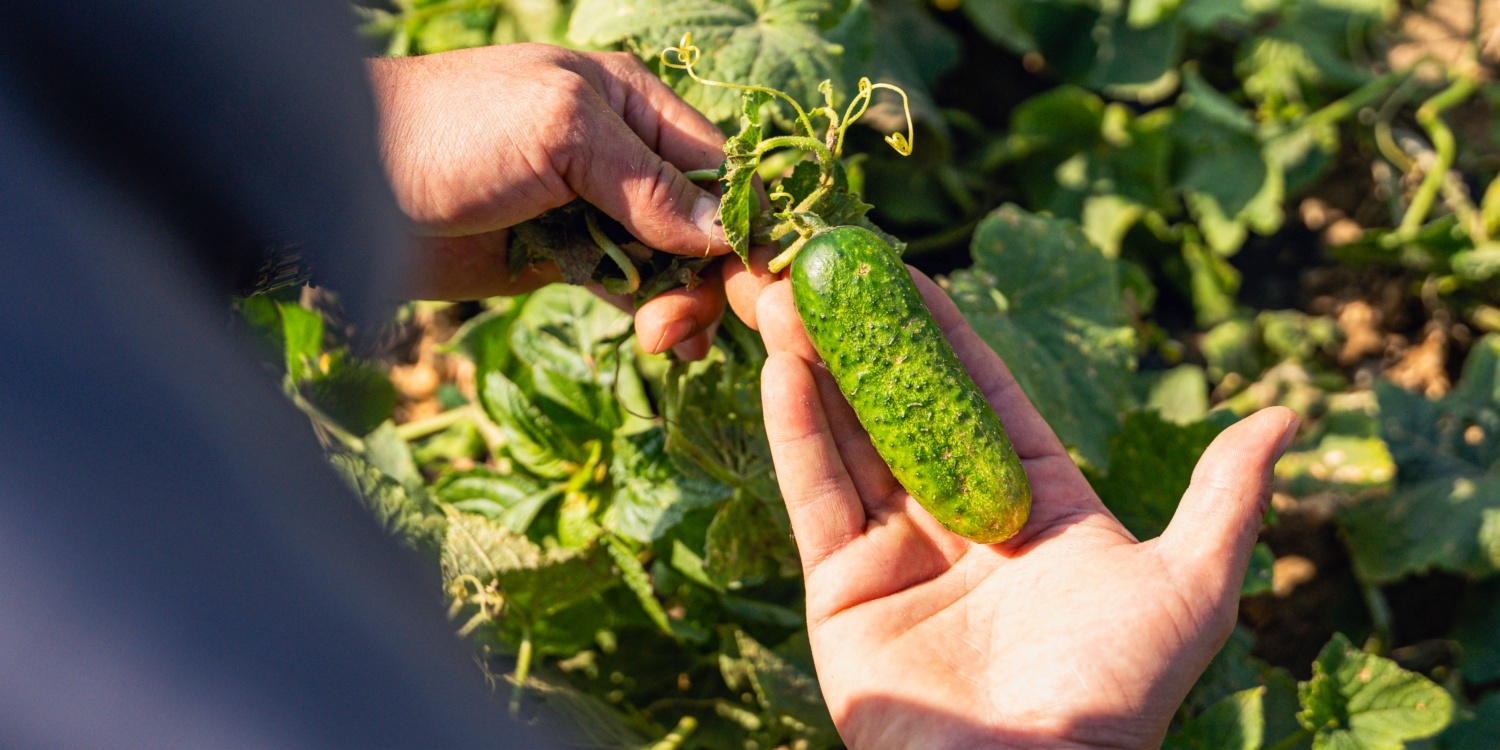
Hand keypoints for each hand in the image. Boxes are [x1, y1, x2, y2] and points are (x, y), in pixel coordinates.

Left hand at [368, 44, 730, 357]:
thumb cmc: (451, 132)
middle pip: (701, 225)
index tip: (763, 283)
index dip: (745, 222)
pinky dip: (651, 316)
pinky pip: (627, 290)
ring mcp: (591, 211)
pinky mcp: (560, 260)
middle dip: (708, 276)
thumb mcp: (559, 133)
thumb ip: (646, 181)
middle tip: (684, 328)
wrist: (345, 184)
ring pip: (669, 264)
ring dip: (681, 305)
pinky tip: (665, 345)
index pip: (719, 165)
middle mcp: (620, 155)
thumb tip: (725, 233)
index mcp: (631, 103)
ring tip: (666, 343)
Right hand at [755, 271, 1297, 748]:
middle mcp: (962, 519)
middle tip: (825, 268)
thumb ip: (1226, 496)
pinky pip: (815, 494)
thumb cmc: (1113, 689)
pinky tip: (780, 367)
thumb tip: (1292, 413)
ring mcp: (897, 552)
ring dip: (817, 367)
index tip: (904, 270)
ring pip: (850, 439)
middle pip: (904, 408)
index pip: (980, 396)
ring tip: (787, 296)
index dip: (942, 333)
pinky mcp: (841, 588)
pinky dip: (795, 431)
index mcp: (1038, 504)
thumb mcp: (1190, 584)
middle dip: (863, 338)